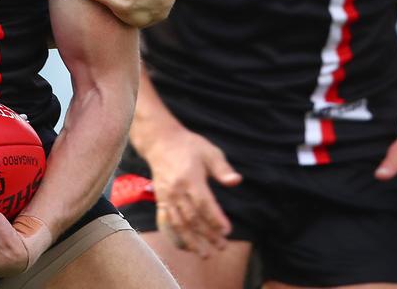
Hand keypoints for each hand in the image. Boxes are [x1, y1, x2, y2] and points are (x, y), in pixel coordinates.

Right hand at [146, 130, 240, 256]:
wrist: (160, 142)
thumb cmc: (189, 146)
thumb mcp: (209, 152)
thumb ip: (222, 168)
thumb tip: (236, 181)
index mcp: (190, 177)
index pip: (203, 203)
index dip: (215, 219)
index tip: (227, 231)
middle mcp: (176, 189)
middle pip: (192, 217)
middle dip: (207, 235)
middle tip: (222, 247)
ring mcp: (166, 196)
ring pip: (179, 223)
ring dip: (191, 240)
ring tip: (204, 254)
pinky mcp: (160, 200)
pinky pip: (167, 221)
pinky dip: (175, 236)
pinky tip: (185, 246)